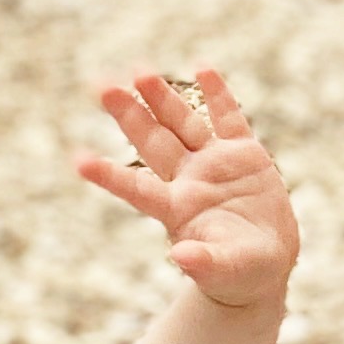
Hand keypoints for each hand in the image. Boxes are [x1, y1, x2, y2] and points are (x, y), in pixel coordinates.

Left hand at [79, 68, 299, 310]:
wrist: (264, 263)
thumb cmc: (237, 275)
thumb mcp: (223, 271)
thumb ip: (204, 263)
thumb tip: (182, 257)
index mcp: (177, 210)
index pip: (136, 189)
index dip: (109, 176)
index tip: (79, 161)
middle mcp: (189, 181)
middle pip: (153, 143)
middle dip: (130, 116)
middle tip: (102, 88)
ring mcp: (214, 164)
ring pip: (183, 124)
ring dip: (163, 99)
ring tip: (140, 71)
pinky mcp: (244, 155)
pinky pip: (228, 119)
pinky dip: (218, 95)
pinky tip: (202, 68)